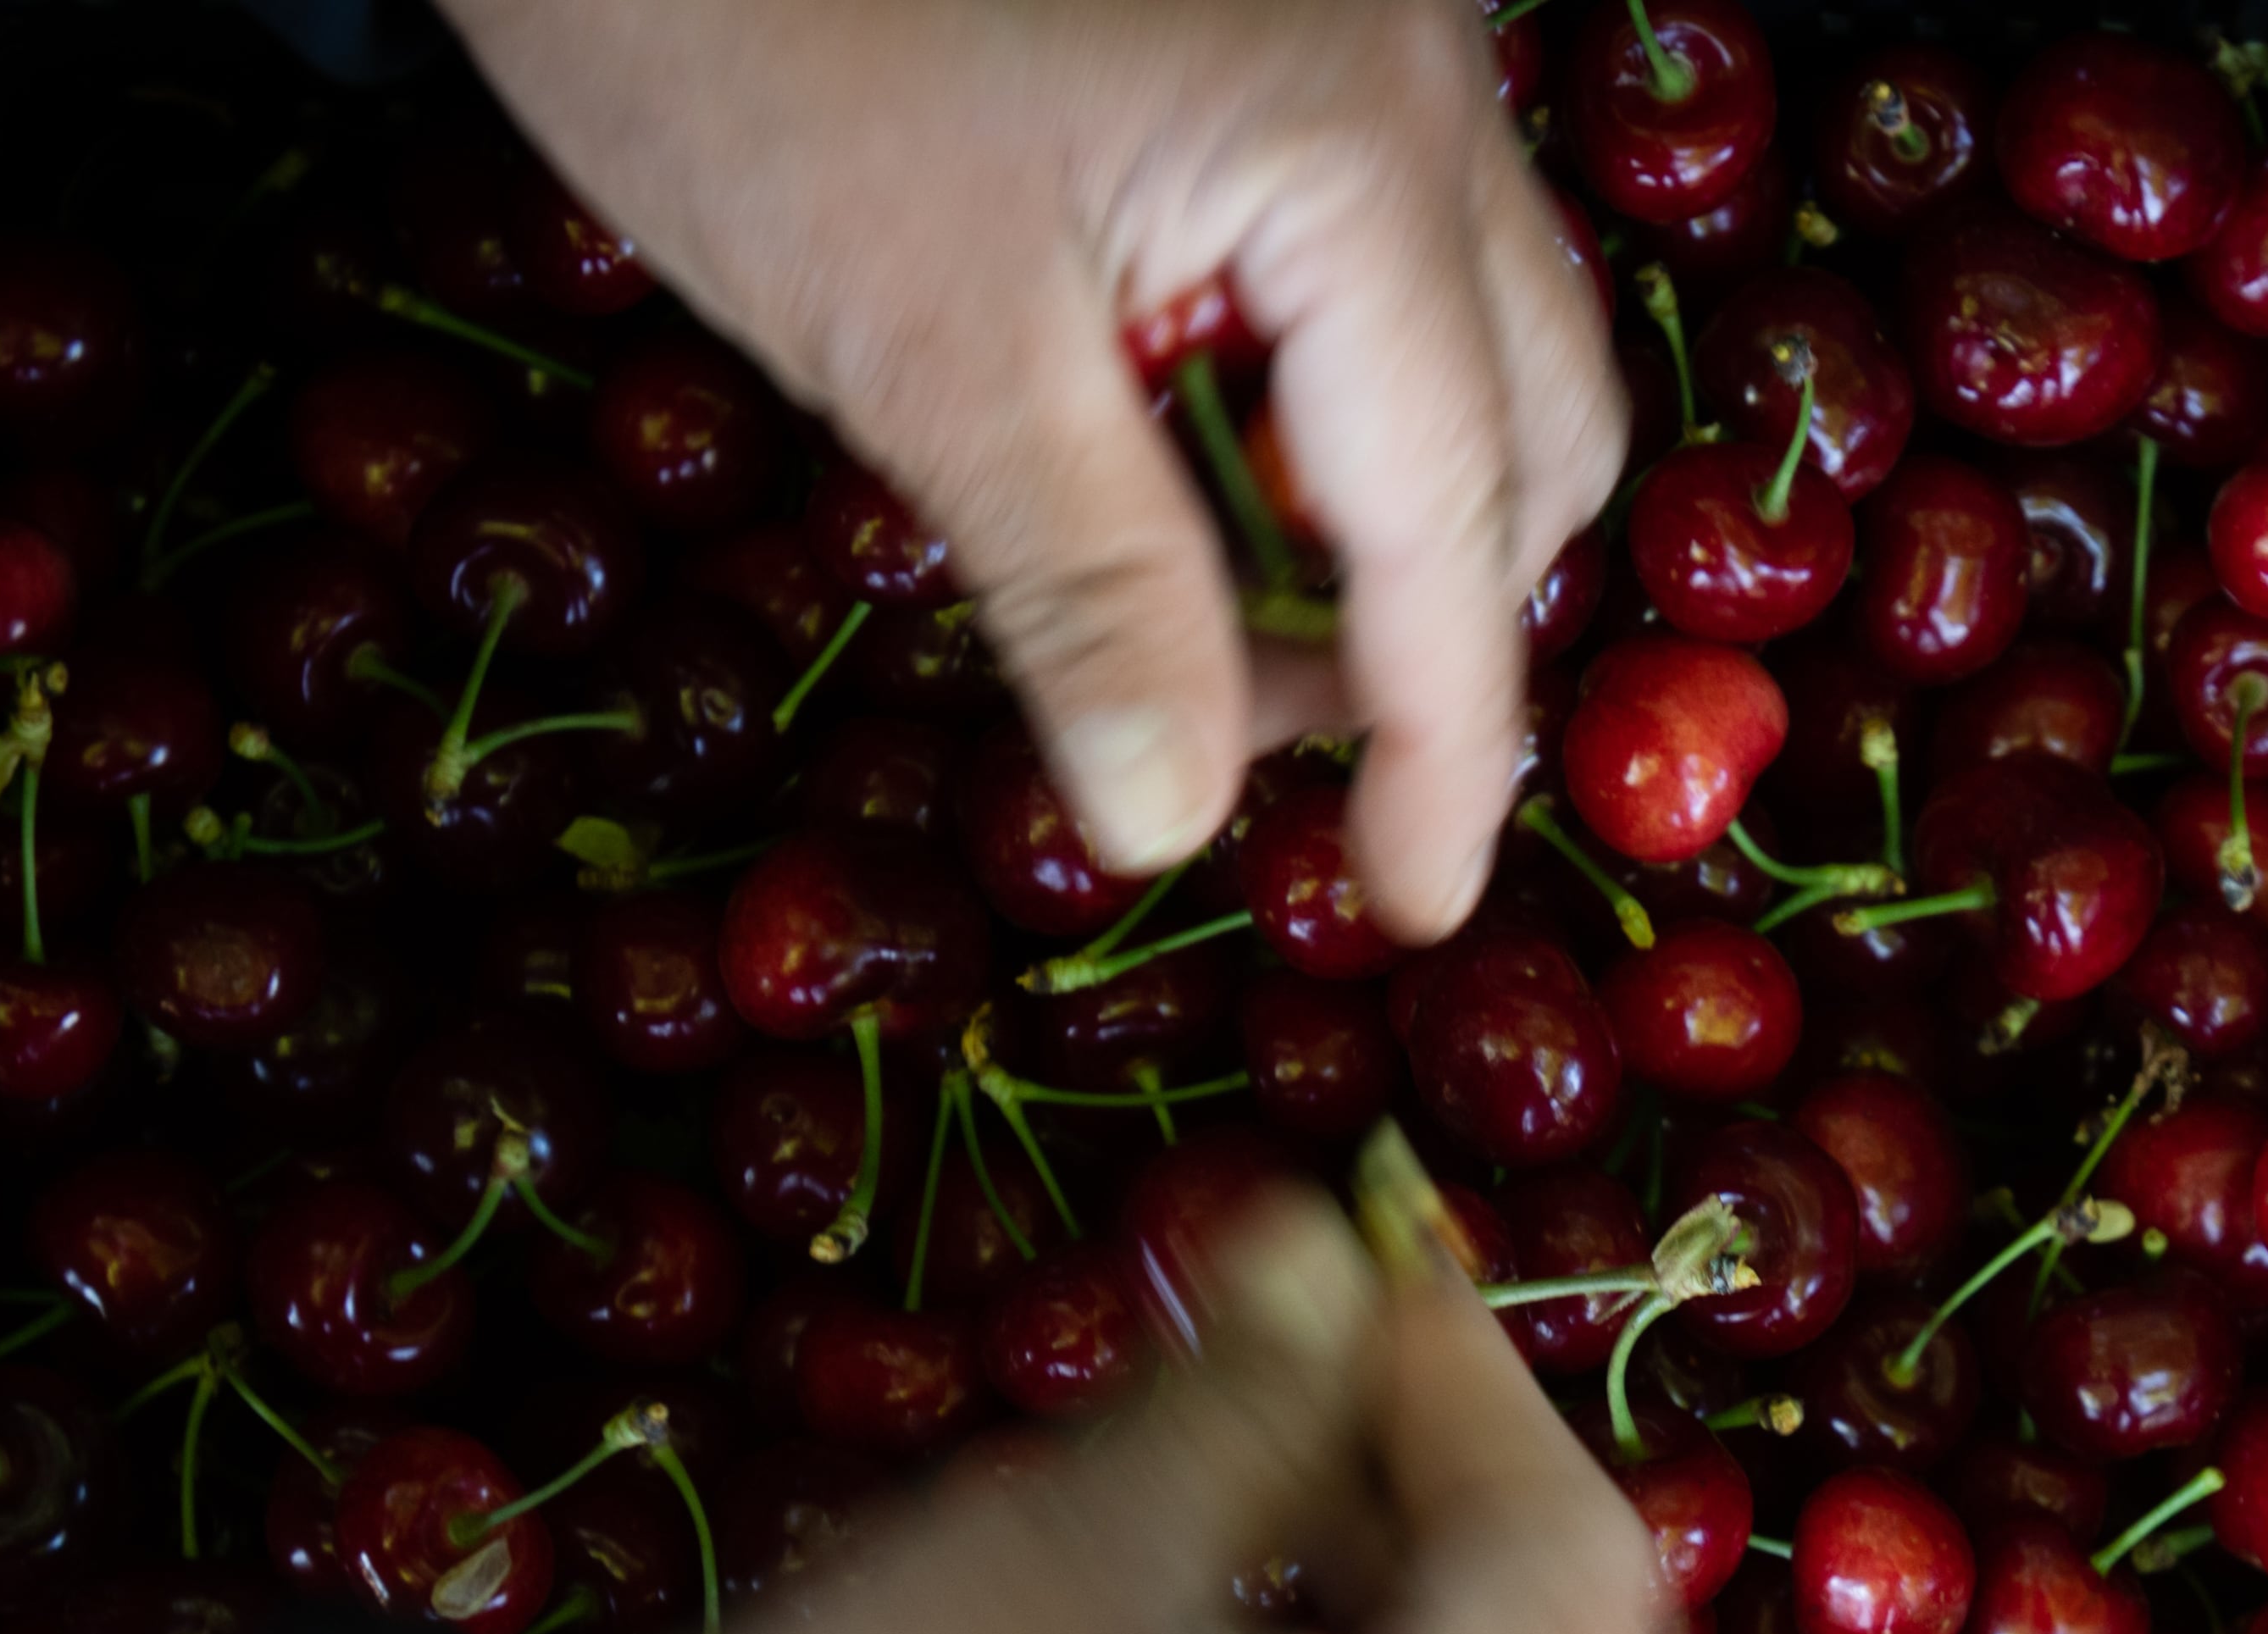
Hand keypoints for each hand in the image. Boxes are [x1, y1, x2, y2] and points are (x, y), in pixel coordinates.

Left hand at [437, 0, 1620, 936]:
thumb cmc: (739, 19)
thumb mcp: (915, 339)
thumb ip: (1085, 585)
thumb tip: (1173, 823)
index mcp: (1357, 155)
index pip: (1452, 521)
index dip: (1441, 746)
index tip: (1407, 911)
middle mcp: (1414, 79)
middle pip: (1528, 425)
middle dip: (1426, 617)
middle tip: (1256, 741)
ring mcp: (1358, 32)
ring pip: (1467, 341)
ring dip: (1366, 513)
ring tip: (1189, 609)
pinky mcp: (1272, 27)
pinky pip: (1368, 257)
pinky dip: (1305, 396)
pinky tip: (1160, 450)